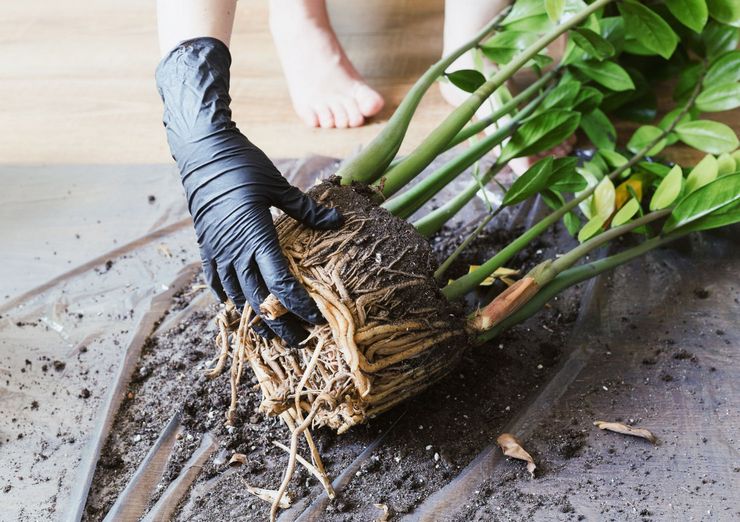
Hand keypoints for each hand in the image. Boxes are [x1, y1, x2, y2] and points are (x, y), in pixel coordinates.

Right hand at [155, 37, 342, 345]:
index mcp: (255, 235)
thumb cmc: (243, 164)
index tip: (316, 320)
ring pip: (236, 296)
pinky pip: (216, 282)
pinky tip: (240, 308)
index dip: (299, 305)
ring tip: (273, 334)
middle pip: (259, 299)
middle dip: (280, 323)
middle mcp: (234, 250)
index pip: (280, 282)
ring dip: (256, 317)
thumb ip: (307, 209)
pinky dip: (230, 299)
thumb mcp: (278, 185)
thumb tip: (338, 222)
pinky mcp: (206, 246)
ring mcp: (217, 250)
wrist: (201, 152)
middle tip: (300, 341)